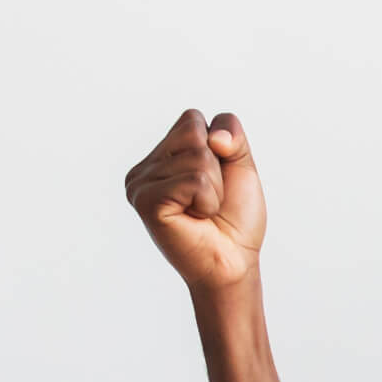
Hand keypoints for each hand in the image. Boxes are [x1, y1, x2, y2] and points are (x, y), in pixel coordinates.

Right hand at [125, 108, 264, 294]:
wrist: (233, 262)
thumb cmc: (234, 219)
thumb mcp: (241, 164)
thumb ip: (232, 133)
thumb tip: (214, 138)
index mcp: (161, 155)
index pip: (192, 119)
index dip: (219, 147)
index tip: (214, 182)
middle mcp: (144, 167)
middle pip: (194, 133)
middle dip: (216, 168)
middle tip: (209, 200)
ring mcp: (140, 184)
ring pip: (197, 157)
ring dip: (214, 188)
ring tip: (202, 211)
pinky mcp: (146, 201)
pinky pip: (194, 179)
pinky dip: (208, 200)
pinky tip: (195, 218)